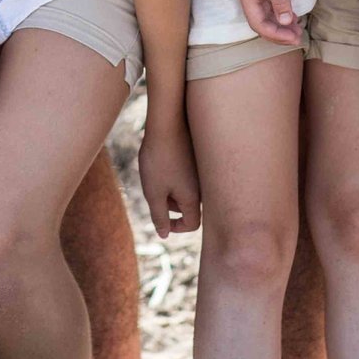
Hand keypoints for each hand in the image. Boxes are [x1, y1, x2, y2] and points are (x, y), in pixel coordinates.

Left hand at [137, 120, 200, 237]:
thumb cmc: (159, 158)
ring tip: (157, 174)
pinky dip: (178, 175)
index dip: (176, 227)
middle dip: (172, 206)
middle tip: (155, 191)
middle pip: (190, 208)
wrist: (168, 122)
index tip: (161, 220)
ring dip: (174, 190)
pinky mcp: (200, 158)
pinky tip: (165, 161)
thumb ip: (159, 216)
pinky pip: (191, 176)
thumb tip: (164, 235)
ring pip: (190, 191)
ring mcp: (204, 171)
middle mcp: (204, 187)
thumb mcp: (153, 192)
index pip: (192, 224)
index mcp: (194, 198)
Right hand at [234, 0, 299, 47]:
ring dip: (281, 25)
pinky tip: (294, 17)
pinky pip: (270, 5)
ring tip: (298, 32)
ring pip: (266, 15)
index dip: (275, 34)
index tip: (293, 38)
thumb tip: (285, 22)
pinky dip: (281, 13)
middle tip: (298, 38)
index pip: (257, 22)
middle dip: (278, 33)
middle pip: (260, 22)